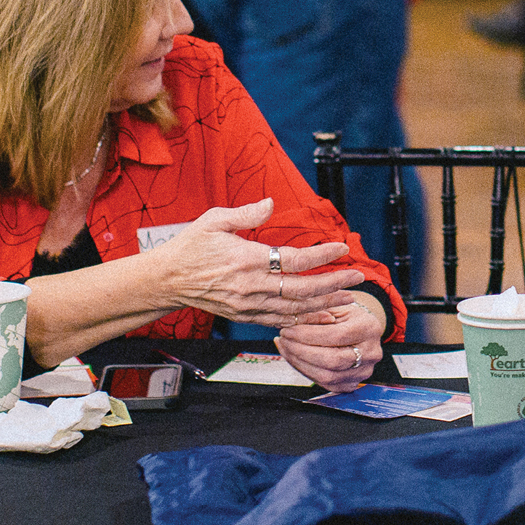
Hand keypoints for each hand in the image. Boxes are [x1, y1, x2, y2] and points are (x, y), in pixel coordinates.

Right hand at [150, 199, 361, 326]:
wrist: (166, 280)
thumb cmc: (189, 246)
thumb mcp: (213, 220)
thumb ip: (246, 214)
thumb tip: (271, 203)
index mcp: (245, 259)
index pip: (293, 259)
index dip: (320, 255)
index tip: (341, 248)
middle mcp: (250, 286)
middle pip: (301, 288)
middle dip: (333, 283)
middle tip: (358, 277)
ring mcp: (248, 305)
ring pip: (295, 309)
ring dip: (324, 304)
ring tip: (348, 298)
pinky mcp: (244, 316)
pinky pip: (280, 321)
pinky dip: (304, 320)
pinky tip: (322, 316)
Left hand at [276, 300, 385, 392]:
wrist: (361, 330)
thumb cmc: (347, 316)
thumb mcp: (335, 307)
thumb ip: (316, 314)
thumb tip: (292, 322)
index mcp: (369, 329)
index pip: (336, 336)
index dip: (308, 335)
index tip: (288, 330)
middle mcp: (371, 353)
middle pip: (332, 360)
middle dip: (301, 351)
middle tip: (283, 339)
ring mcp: (362, 372)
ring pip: (327, 376)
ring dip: (299, 363)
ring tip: (285, 347)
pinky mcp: (351, 384)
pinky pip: (324, 383)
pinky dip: (305, 371)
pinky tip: (294, 358)